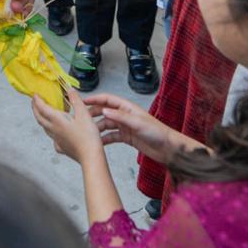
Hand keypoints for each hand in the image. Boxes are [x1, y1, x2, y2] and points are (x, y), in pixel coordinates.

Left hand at [31, 89, 104, 163]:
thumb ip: (76, 100)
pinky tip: (55, 132)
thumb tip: (69, 89)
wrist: (90, 156)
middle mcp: (54, 130)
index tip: (35, 94)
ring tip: (43, 114)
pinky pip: (52, 137)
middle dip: (35, 108)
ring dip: (41, 119)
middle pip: (39, 118)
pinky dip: (50, 131)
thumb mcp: (84, 113)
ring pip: (44, 127)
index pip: (42, 108)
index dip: (37, 100)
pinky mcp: (61, 147)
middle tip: (34, 102)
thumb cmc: (88, 136)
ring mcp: (57, 139)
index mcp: (57, 120)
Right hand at [85, 93, 199, 164]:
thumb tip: (104, 110)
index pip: (107, 99)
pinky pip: (112, 136)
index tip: (82, 102)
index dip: (95, 99)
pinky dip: (104, 139)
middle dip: (92, 114)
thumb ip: (120, 117)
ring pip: (106, 125)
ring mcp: (125, 126)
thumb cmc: (157, 132)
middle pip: (104, 112)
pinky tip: (98, 142)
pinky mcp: (126, 137)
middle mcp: (125, 115)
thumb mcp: (137, 123)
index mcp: (127, 107)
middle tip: (80, 119)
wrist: (167, 148)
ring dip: (97, 128)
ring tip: (87, 133)